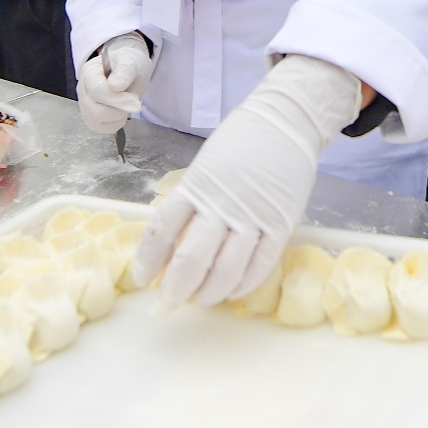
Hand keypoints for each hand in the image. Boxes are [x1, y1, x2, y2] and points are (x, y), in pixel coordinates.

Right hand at [77, 33, 151, 132]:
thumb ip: (124, 71)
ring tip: (125, 103)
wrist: (129, 70)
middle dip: (119, 109)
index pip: (97, 91)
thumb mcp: (131, 61)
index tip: (135, 101)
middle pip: (95, 110)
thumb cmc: (129, 63)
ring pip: (98, 122)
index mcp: (89, 72)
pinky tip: (121, 112)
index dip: (117, 100)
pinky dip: (115, 124)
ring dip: (118, 117)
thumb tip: (116, 86)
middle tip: (133, 100)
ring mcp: (85, 105)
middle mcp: (83, 89)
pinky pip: (102, 128)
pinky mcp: (91, 118)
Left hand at [132, 54, 359, 306]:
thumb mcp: (205, 166)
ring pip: (226, 269)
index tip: (142, 279)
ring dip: (209, 292)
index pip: (162, 230)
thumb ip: (191, 202)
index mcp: (195, 187)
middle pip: (191, 258)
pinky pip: (260, 265)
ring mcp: (252, 215)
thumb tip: (173, 244)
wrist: (285, 121)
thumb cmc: (241, 142)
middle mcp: (220, 204)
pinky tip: (232, 292)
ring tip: (200, 300)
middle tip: (168, 306)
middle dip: (176, 289)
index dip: (148, 260)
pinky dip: (243, 285)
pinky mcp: (280, 224)